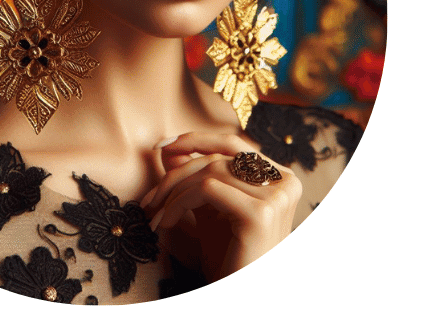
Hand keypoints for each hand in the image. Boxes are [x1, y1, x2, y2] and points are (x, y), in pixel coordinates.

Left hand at [139, 132, 301, 281]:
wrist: (240, 295)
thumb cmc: (230, 258)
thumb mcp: (210, 210)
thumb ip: (196, 178)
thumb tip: (168, 147)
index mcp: (279, 177)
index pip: (232, 144)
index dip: (195, 140)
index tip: (161, 145)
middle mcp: (285, 181)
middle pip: (218, 157)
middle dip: (176, 174)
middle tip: (150, 199)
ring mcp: (276, 196)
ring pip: (210, 171)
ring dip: (173, 193)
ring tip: (157, 216)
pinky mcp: (260, 212)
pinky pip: (207, 188)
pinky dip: (179, 202)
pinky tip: (166, 224)